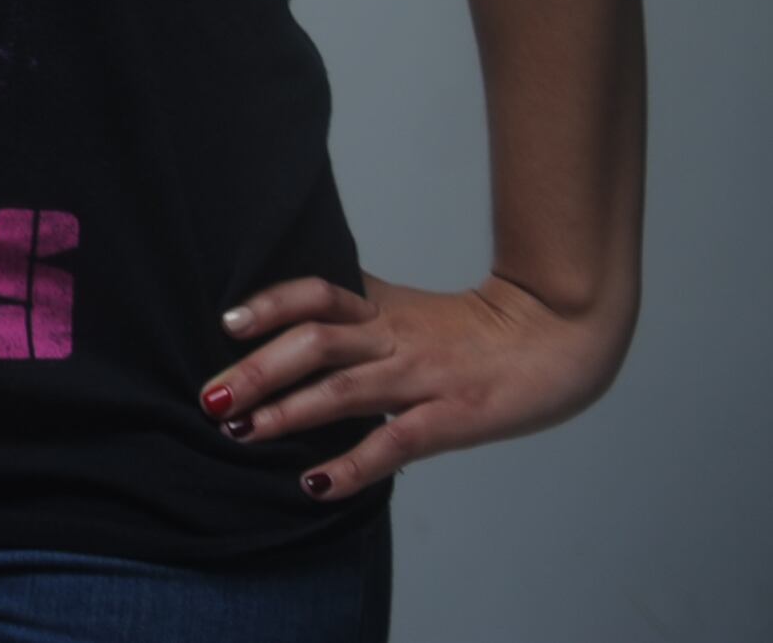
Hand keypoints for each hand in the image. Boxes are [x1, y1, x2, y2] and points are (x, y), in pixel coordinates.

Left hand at [198, 270, 633, 499]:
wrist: (560, 335)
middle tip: (212, 394)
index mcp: (384, 309)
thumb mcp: (412, 310)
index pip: (317, 292)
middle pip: (316, 340)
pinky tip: (315, 482)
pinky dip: (351, 464)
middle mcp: (395, 338)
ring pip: (343, 388)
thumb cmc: (480, 331)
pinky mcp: (452, 418)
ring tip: (241, 430)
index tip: (227, 322)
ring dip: (286, 412)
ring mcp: (423, 378)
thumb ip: (361, 312)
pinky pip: (393, 442)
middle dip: (258, 368)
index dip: (270, 303)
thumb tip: (297, 319)